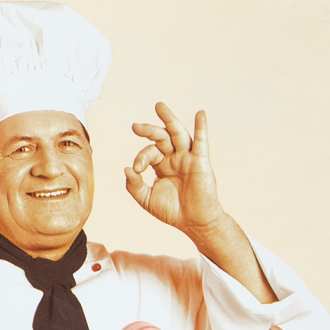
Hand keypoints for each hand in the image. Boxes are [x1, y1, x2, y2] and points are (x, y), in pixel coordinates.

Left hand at [124, 102, 224, 234]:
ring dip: (169, 119)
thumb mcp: (147, 199)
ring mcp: (188, 158)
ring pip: (178, 134)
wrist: (194, 223)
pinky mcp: (201, 162)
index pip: (150, 152)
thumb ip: (134, 185)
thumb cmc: (172, 211)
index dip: (141, 158)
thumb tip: (127, 168)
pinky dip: (201, 127)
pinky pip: (201, 141)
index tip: (138, 170)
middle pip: (162, 137)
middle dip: (149, 130)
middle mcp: (175, 158)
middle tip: (135, 127)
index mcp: (162, 164)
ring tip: (159, 106)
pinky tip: (200, 114)